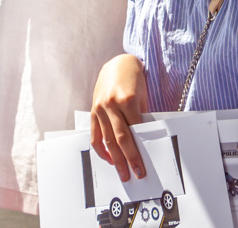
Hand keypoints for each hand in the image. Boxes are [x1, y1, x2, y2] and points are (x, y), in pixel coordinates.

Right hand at [91, 54, 149, 180]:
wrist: (118, 63)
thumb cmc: (134, 78)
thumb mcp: (143, 95)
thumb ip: (141, 116)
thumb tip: (143, 140)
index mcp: (127, 99)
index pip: (135, 131)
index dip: (139, 149)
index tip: (143, 164)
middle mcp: (111, 104)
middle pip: (120, 138)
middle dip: (128, 159)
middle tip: (135, 173)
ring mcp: (101, 108)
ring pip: (107, 139)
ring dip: (114, 158)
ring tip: (121, 172)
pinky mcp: (94, 110)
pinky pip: (95, 133)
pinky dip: (100, 148)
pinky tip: (108, 158)